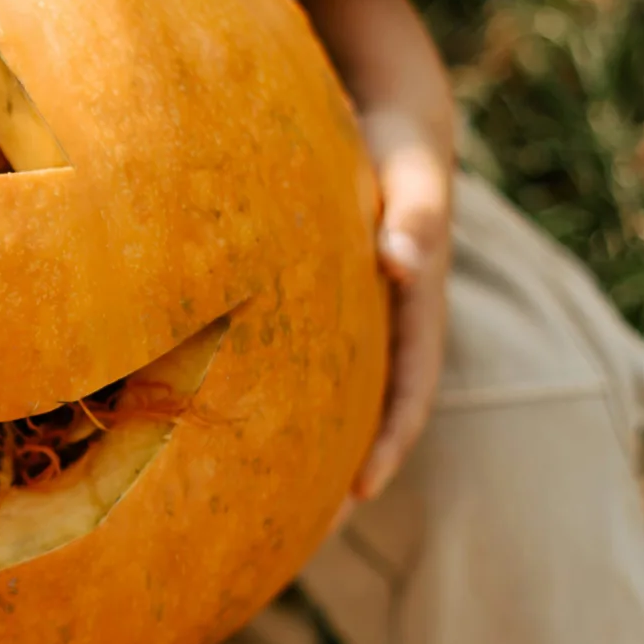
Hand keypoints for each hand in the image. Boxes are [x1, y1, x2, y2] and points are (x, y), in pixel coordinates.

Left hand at [299, 0, 456, 514]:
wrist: (381, 110)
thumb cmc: (394, 141)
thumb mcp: (410, 167)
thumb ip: (415, 211)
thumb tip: (399, 261)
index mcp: (415, 305)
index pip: (409, 389)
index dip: (389, 442)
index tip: (361, 492)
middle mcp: (388, 321)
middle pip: (369, 409)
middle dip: (342, 469)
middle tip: (302, 533)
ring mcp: (355, 315)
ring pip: (332, 393)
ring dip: (306, 445)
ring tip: (254, 503)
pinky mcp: (321, 301)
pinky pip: (303, 360)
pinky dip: (280, 396)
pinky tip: (228, 422)